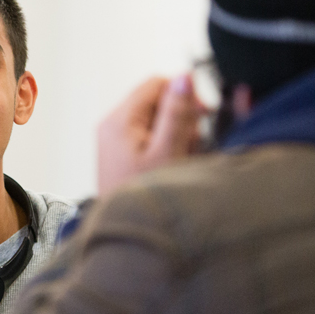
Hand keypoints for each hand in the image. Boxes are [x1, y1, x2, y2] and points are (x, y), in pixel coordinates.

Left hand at [97, 75, 204, 195]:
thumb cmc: (142, 197)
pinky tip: (171, 166)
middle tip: (190, 146)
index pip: (157, 83)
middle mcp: (113, 125)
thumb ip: (177, 114)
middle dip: (181, 120)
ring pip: (156, 120)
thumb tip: (184, 77)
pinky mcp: (121, 153)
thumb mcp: (167, 153)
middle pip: (157, 102)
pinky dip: (166, 147)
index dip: (183, 94)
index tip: (201, 115)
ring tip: (180, 160)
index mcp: (120, 120)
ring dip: (176, 135)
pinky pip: (149, 137)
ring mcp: (115, 139)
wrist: (123, 236)